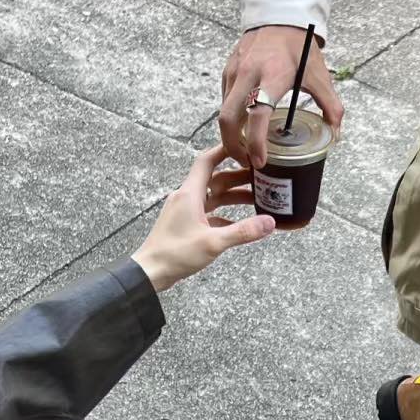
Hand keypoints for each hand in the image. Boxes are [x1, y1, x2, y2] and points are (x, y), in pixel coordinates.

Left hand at [133, 146, 274, 292]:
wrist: (150, 272)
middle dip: (238, 177)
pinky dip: (225, 214)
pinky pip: (209, 213)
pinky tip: (239, 222)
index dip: (225, 151)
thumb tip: (269, 222)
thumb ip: (243, 232)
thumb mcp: (213, 243)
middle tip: (261, 177)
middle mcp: (187, 197)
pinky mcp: (185, 224)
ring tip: (256, 198)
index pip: (207, 161)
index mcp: (190, 193)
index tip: (244, 147)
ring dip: (233, 196)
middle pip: (216, 179)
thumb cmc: (175, 254)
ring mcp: (185, 211)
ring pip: (213, 197)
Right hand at [219, 25, 344, 169]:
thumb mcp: (319, 75)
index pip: (257, 115)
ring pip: (223, 111)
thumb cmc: (300, 47)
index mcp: (272, 76)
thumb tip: (335, 133)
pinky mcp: (228, 70)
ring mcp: (234, 72)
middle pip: (228, 118)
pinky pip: (224, 100)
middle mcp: (248, 74)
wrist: (280, 17)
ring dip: (231, 134)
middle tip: (246, 162)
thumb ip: (330, 105)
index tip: (259, 161)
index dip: (256, 142)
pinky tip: (244, 126)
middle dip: (233, 146)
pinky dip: (231, 118)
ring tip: (246, 148)